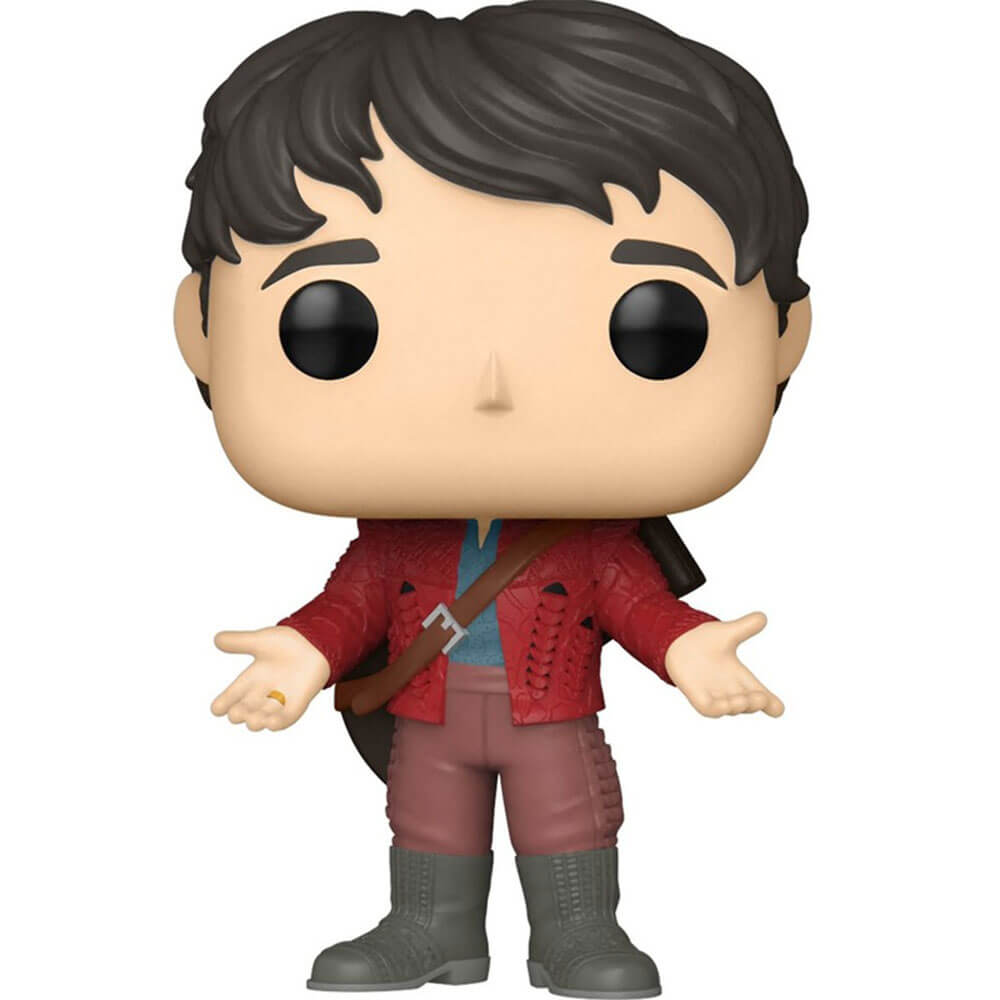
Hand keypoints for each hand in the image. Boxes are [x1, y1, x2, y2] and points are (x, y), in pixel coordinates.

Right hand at [210, 626, 328, 730]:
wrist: (315, 644)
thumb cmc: (288, 643)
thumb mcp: (260, 641)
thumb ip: (239, 641)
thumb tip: (216, 638)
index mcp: (250, 679)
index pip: (231, 696)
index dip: (222, 704)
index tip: (217, 709)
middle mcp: (261, 693)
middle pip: (243, 711)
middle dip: (239, 714)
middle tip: (238, 712)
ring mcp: (279, 701)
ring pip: (261, 719)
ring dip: (256, 721)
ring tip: (253, 721)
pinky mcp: (296, 705)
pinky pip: (284, 720)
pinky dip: (277, 724)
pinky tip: (271, 723)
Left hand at [665, 613, 783, 718]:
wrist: (678, 642)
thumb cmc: (705, 641)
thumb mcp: (728, 633)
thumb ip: (745, 627)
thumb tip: (762, 616)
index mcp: (741, 678)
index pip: (761, 695)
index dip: (771, 704)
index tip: (778, 709)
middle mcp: (730, 690)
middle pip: (749, 704)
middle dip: (756, 703)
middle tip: (761, 698)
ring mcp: (714, 695)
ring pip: (731, 708)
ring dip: (739, 706)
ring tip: (744, 700)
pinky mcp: (697, 696)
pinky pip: (709, 709)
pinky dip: (718, 708)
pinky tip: (724, 704)